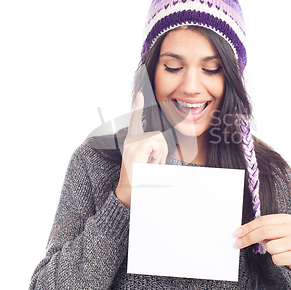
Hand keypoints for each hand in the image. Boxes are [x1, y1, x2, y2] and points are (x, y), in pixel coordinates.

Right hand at [115, 92, 168, 208]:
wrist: (128, 194)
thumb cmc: (139, 180)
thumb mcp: (147, 164)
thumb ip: (152, 153)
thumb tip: (162, 150)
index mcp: (133, 143)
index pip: (135, 122)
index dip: (138, 108)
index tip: (140, 95)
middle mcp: (131, 140)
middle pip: (158, 135)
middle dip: (162, 151)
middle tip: (153, 164)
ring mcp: (133, 143)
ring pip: (159, 140)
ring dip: (160, 155)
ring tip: (150, 166)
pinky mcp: (137, 147)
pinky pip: (156, 145)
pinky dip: (157, 156)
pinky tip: (148, 165)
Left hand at [234, 214, 290, 271]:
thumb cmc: (286, 241)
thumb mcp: (276, 232)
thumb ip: (262, 230)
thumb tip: (242, 233)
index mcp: (287, 219)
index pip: (263, 221)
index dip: (248, 227)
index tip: (237, 233)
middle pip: (264, 231)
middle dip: (249, 238)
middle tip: (239, 243)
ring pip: (270, 247)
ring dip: (268, 250)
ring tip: (277, 250)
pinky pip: (277, 259)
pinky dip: (276, 260)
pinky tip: (283, 257)